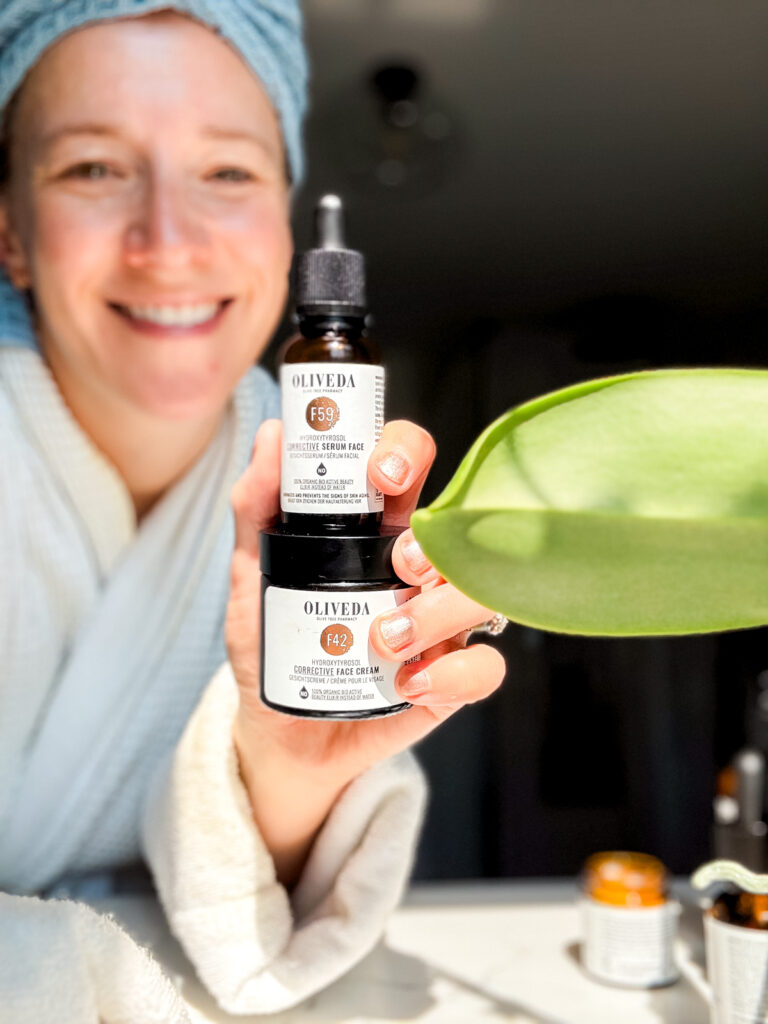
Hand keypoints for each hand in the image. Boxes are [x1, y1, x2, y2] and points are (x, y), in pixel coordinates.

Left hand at [226, 419, 505, 884]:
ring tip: (384, 640)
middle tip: (397, 563)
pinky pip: (484, 665)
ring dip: (436, 612)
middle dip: (433, 540)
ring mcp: (440, 620)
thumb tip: (272, 438)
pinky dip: (452, 673)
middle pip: (462, 522)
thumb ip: (255, 511)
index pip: (407, 464)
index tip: (381, 471)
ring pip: (479, 592)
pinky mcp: (450, 676)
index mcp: (373, 530)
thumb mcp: (252, 578)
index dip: (405, 451)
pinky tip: (409, 684)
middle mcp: (417, 568)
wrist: (282, 738)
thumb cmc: (273, 648)